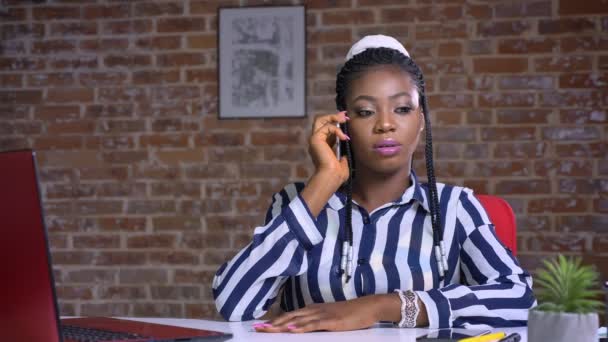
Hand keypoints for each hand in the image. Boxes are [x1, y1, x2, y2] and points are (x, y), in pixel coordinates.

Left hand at [253, 295, 382, 332]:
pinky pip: (313, 325)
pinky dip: (301, 327)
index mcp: (312, 309)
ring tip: (267, 330)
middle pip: (288, 317)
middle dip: (272, 323)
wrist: (367, 307)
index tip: (260, 325)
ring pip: (297, 320)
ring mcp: (322, 315)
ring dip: (281, 325)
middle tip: (256, 328)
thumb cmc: (350, 314)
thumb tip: (302, 327)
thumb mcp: (330, 317)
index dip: (274, 320)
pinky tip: (292, 329)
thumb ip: (316, 321)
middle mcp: (314, 310)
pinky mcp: (331, 321)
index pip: (289, 315)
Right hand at [308, 111, 350, 184]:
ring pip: (320, 120)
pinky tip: (343, 137)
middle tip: (344, 115)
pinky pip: (326, 127)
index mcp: (322, 146)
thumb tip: (346, 144)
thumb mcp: (343, 159)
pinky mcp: (315, 139)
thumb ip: (343, 151)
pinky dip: (337, 130)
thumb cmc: (337, 173)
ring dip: (334, 117)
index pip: (326, 129)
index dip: (335, 122)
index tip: (346, 120)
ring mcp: (314, 140)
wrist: (332, 177)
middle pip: (320, 121)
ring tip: (345, 119)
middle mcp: (317, 142)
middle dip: (333, 116)